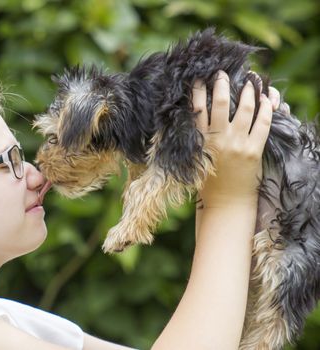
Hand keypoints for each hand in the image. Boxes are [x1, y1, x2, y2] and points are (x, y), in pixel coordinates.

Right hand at [194, 71, 273, 207]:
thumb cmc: (207, 182)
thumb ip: (196, 137)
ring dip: (247, 91)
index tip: (198, 79)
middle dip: (222, 84)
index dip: (197, 90)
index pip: (196, 108)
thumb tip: (196, 113)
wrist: (225, 204)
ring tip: (249, 80)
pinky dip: (266, 108)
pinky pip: (262, 123)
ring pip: (244, 109)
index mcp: (199, 141)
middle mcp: (217, 140)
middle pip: (220, 103)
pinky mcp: (253, 151)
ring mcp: (237, 144)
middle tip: (222, 73)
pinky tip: (266, 98)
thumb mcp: (195, 158)